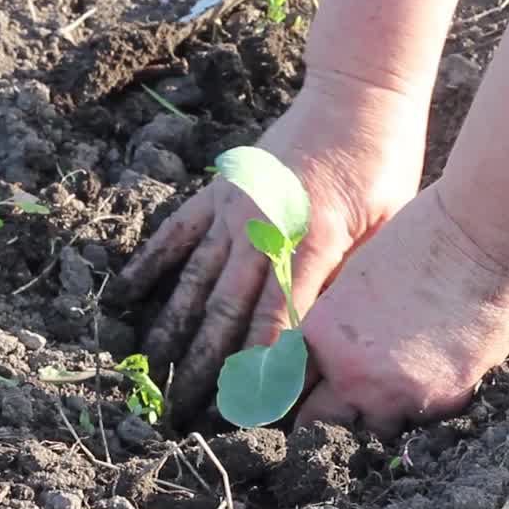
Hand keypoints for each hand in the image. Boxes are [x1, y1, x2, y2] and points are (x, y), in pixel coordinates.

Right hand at [114, 75, 427, 423]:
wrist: (357, 95)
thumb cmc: (384, 165)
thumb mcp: (385, 228)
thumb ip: (347, 281)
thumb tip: (320, 343)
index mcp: (313, 238)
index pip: (279, 320)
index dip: (259, 370)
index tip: (243, 412)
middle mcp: (264, 226)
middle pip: (226, 311)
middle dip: (205, 368)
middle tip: (184, 413)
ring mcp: (235, 206)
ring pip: (194, 280)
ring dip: (171, 330)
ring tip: (151, 374)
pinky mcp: (219, 189)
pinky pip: (176, 233)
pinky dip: (148, 265)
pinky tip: (122, 299)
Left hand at [293, 184, 508, 436]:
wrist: (482, 238)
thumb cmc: (419, 240)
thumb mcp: (355, 280)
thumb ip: (338, 327)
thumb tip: (332, 356)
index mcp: (322, 336)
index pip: (287, 384)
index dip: (292, 392)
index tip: (296, 398)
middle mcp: (352, 374)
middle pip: (321, 420)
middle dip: (329, 414)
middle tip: (341, 403)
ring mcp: (398, 394)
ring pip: (375, 428)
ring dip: (379, 413)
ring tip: (395, 385)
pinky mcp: (444, 400)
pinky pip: (423, 419)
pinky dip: (424, 404)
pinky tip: (434, 373)